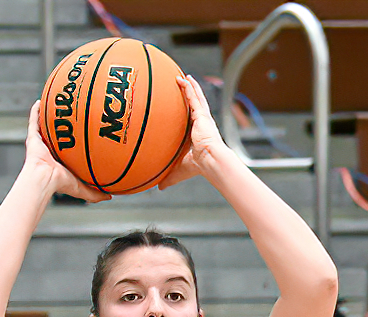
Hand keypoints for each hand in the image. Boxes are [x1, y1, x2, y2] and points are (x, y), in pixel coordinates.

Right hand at [24, 100, 110, 201]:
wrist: (44, 179)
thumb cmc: (61, 184)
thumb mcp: (83, 189)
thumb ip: (96, 193)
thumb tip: (111, 196)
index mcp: (61, 161)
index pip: (69, 149)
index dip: (75, 141)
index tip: (84, 134)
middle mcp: (50, 151)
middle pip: (58, 135)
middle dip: (64, 126)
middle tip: (73, 114)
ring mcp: (41, 144)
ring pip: (45, 127)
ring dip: (50, 116)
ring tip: (56, 103)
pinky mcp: (32, 138)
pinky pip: (33, 121)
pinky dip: (36, 111)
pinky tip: (40, 101)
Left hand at [154, 74, 223, 189]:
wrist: (210, 161)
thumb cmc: (198, 166)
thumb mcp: (179, 170)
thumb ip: (169, 177)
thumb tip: (158, 188)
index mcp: (196, 135)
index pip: (189, 121)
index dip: (185, 113)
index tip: (179, 107)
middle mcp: (200, 124)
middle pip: (193, 106)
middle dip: (188, 96)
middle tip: (181, 86)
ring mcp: (202, 118)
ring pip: (195, 99)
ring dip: (189, 88)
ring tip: (182, 77)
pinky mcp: (202, 115)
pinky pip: (194, 97)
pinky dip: (189, 87)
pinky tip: (183, 78)